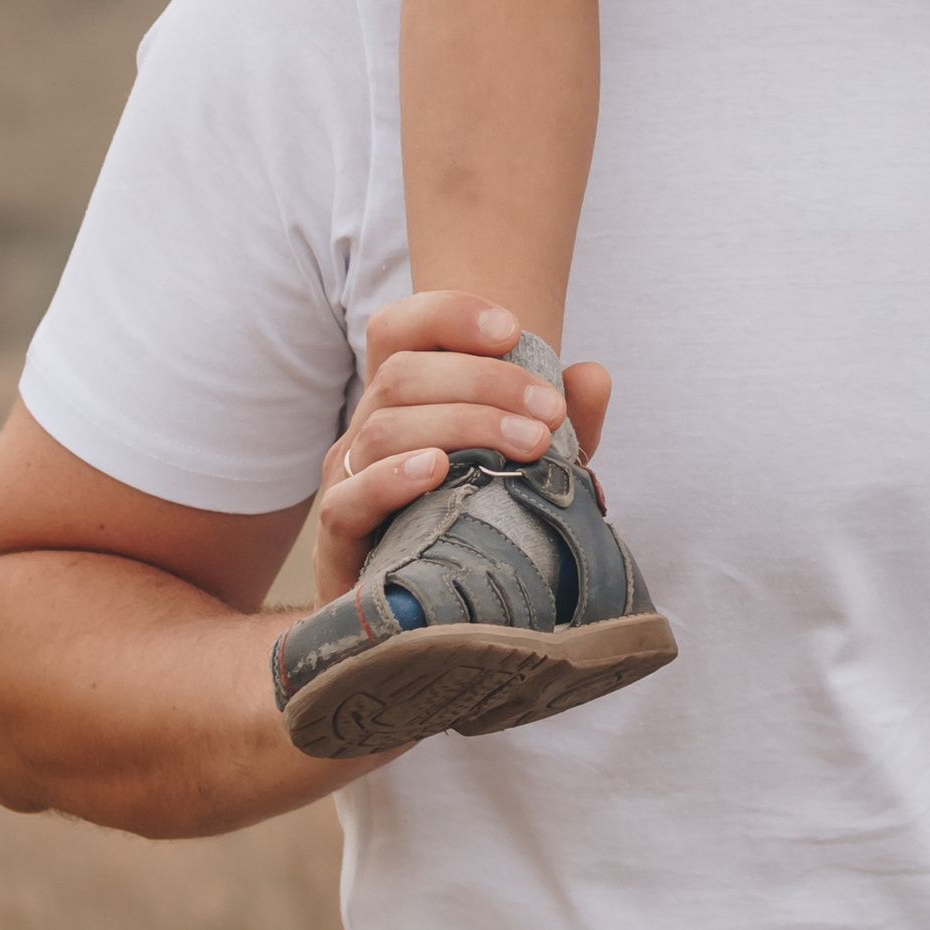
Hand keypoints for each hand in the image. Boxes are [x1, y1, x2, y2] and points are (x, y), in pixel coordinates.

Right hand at [309, 294, 610, 606]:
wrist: (442, 615)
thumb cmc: (490, 523)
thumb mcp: (542, 466)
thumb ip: (571, 421)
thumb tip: (592, 375)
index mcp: (406, 398)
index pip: (399, 327)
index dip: (448, 314)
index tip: (513, 328)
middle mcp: (367, 430)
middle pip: (403, 373)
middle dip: (485, 381)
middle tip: (548, 413)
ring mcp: (346, 483)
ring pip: (382, 427)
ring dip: (461, 425)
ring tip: (526, 446)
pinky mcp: (338, 544)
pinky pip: (348, 500)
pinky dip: (391, 479)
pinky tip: (436, 471)